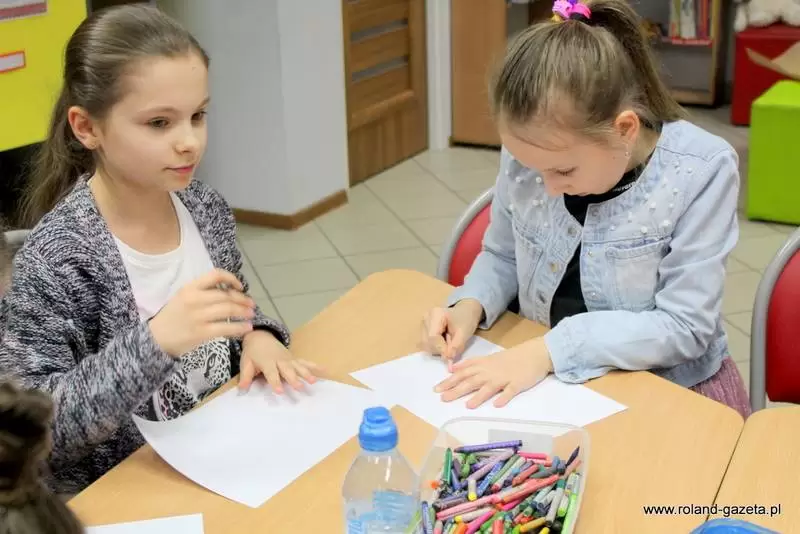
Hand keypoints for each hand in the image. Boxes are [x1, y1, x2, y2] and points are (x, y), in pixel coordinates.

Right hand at [149, 269, 254, 356]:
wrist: (156, 338)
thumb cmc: (173, 316)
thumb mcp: (183, 297)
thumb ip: (203, 292)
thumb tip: (229, 291)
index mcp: (189, 288)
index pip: (215, 275)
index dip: (231, 279)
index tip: (240, 287)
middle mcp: (194, 299)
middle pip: (226, 295)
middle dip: (243, 299)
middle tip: (252, 304)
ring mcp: (198, 316)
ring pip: (228, 310)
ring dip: (244, 312)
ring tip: (252, 315)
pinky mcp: (201, 332)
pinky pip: (226, 328)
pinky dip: (239, 327)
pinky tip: (247, 328)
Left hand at [238, 330, 321, 393]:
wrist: (260, 337)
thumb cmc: (252, 353)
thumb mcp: (245, 363)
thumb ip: (245, 376)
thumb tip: (242, 389)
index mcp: (267, 362)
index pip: (271, 373)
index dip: (275, 382)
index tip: (280, 391)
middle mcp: (280, 360)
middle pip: (287, 370)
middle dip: (294, 379)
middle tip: (300, 388)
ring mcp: (289, 359)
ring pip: (298, 366)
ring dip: (306, 373)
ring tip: (313, 381)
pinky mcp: (294, 359)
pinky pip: (305, 362)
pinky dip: (315, 366)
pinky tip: (325, 370)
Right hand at [420, 299, 483, 369]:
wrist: (465, 312)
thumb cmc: (466, 320)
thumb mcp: (464, 332)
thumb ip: (456, 345)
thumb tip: (447, 358)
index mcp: (435, 314)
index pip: (432, 337)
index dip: (441, 349)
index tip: (451, 356)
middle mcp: (426, 318)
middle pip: (427, 342)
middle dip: (439, 350)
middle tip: (452, 349)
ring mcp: (423, 323)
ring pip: (425, 345)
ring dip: (437, 349)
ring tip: (449, 343)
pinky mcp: (423, 329)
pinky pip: (426, 344)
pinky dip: (435, 347)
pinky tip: (443, 342)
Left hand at [433, 337, 553, 408]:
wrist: (534, 354)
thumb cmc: (510, 359)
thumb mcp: (488, 359)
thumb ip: (471, 364)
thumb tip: (453, 369)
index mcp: (483, 365)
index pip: (462, 373)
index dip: (449, 381)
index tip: (436, 389)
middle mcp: (491, 371)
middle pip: (471, 381)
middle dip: (457, 389)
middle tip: (443, 398)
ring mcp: (504, 378)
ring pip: (489, 387)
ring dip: (478, 396)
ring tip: (467, 405)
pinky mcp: (517, 384)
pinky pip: (510, 391)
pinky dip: (504, 397)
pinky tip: (497, 405)